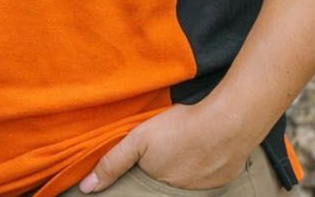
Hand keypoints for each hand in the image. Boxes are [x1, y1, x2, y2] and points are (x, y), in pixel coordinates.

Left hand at [78, 102, 250, 192]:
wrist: (227, 124)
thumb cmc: (181, 129)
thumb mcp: (138, 139)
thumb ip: (113, 162)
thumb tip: (87, 188)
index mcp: (156, 186)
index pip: (141, 187)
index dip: (141, 175)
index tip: (144, 162)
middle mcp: (178, 193)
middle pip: (163, 183)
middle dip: (162, 170)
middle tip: (168, 149)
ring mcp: (201, 190)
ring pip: (185, 178)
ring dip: (183, 165)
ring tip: (184, 145)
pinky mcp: (221, 181)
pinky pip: (206, 175)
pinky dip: (203, 164)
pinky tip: (203, 146)